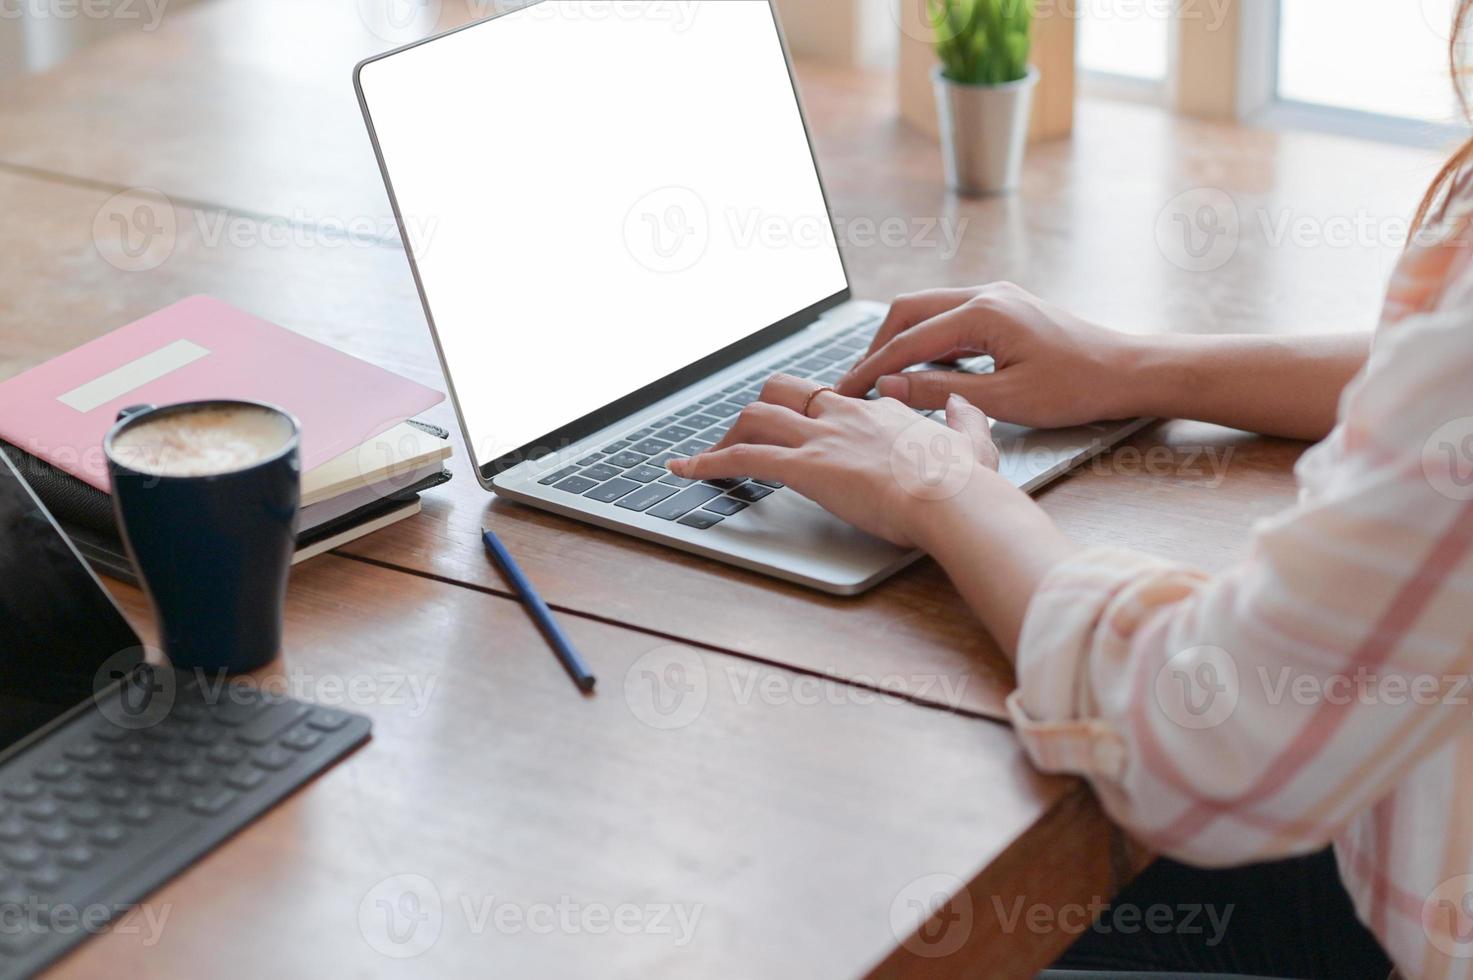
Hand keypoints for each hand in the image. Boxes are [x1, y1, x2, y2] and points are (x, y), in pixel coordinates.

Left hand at [667, 375, 1001, 547]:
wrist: (953, 498)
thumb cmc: (964, 481)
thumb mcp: (975, 441)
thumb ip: (964, 420)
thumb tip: (962, 405)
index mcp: (879, 410)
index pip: (833, 399)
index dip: (812, 413)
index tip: (804, 427)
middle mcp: (843, 415)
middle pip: (784, 391)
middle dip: (761, 410)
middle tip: (748, 436)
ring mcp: (821, 437)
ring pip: (756, 417)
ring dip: (728, 435)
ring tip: (709, 457)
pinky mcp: (804, 466)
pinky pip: (741, 457)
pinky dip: (706, 463)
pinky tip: (684, 471)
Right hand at [834, 282, 1144, 428]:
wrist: (1127, 371)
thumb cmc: (1075, 388)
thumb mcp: (1004, 400)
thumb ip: (940, 391)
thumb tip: (889, 388)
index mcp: (983, 312)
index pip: (908, 341)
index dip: (872, 368)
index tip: (845, 392)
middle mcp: (985, 294)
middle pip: (908, 311)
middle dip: (877, 347)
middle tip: (855, 383)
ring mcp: (995, 298)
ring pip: (928, 312)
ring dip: (901, 343)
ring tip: (881, 379)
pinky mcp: (1004, 310)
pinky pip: (951, 319)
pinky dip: (927, 343)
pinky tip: (922, 372)